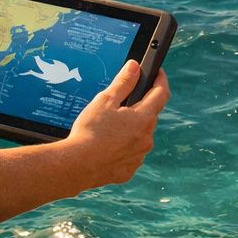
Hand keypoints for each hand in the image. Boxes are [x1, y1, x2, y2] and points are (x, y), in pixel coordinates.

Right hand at [62, 60, 169, 190]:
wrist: (77, 166)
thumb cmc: (90, 132)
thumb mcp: (106, 100)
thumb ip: (124, 82)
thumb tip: (135, 67)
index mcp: (144, 118)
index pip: (161, 93)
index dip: (160, 80)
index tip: (157, 72)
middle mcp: (147, 138)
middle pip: (149, 115)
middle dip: (139, 106)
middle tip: (120, 103)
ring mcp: (139, 156)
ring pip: (140, 135)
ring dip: (131, 128)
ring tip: (108, 127)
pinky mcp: (129, 170)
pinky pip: (130, 153)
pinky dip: (123, 147)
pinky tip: (107, 145)